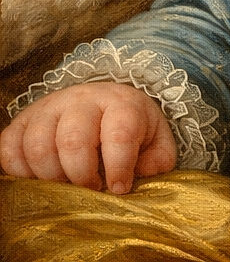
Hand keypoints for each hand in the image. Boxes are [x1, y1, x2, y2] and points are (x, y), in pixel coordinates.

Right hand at [0, 82, 175, 192]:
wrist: (105, 101)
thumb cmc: (130, 126)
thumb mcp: (155, 138)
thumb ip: (158, 158)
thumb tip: (142, 174)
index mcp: (121, 102)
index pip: (119, 133)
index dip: (119, 167)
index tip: (119, 188)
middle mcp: (83, 98)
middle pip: (73, 140)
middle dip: (81, 175)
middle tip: (91, 188)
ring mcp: (51, 107)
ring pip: (38, 145)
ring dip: (51, 176)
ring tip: (67, 183)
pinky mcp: (24, 120)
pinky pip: (9, 148)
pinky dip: (20, 170)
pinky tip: (39, 177)